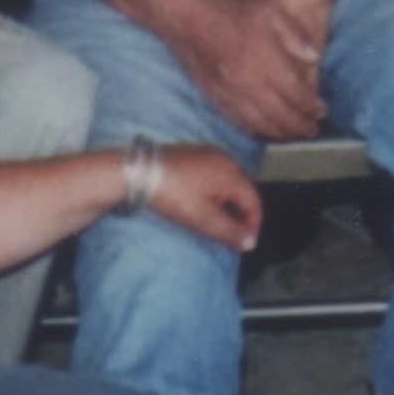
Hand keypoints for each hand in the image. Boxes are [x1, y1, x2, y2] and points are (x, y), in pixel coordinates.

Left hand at [141, 143, 263, 253]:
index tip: (245, 241)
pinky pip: (216, 172)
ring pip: (230, 181)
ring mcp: (211, 153)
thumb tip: (249, 242)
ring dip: (229, 201)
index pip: (254, 202)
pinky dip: (217, 189)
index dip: (253, 224)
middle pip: (245, 190)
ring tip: (217, 218)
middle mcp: (226, 160)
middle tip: (232, 232)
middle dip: (242, 213)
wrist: (139, 172)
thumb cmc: (172, 194)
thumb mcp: (203, 219)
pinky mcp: (196, 152)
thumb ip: (229, 232)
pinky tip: (203, 200)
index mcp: (232, 175)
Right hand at [168, 0, 326, 141]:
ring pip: (259, 123)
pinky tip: (263, 130)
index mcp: (264, 61)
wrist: (185, 14)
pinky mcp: (213, 95)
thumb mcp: (270, 10)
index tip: (322, 110)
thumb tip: (314, 57)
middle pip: (280, 115)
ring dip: (279, 133)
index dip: (311, 106)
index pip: (296, 94)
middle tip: (312, 129)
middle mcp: (247, 82)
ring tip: (293, 134)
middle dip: (300, 126)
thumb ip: (295, 36)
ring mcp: (228, 91)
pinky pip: (237, 120)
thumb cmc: (229, 8)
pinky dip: (254, 129)